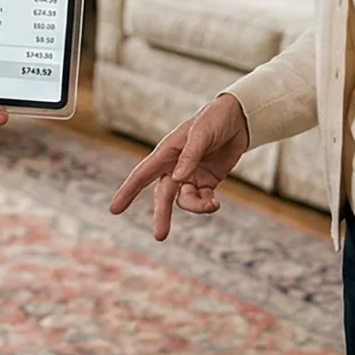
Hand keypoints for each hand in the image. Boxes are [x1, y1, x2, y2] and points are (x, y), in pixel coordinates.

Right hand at [108, 93, 250, 240]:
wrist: (239, 117)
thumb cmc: (214, 119)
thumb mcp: (201, 133)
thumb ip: (190, 155)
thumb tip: (177, 178)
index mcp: (166, 153)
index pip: (142, 175)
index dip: (128, 192)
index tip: (115, 209)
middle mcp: (174, 167)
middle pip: (163, 196)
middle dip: (162, 215)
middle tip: (159, 236)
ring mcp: (191, 176)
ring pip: (185, 200)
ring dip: (196, 207)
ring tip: (212, 205)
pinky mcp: (207, 181)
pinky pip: (202, 200)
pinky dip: (208, 205)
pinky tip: (215, 204)